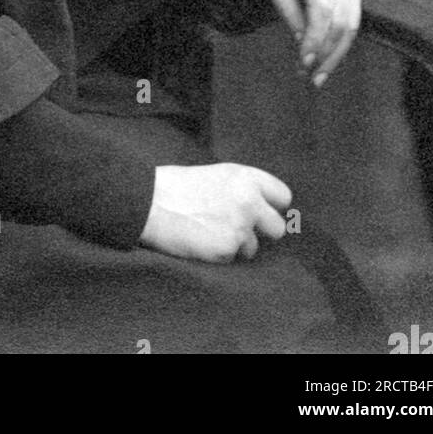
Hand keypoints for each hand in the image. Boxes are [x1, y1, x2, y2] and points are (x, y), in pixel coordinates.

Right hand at [139, 163, 291, 261]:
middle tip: (238, 229)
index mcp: (246, 177)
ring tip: (208, 232)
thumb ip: (241, 189)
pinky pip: (231, 258)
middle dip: (261, 232)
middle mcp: (249, 201)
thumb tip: (260, 208)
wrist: (149, 202)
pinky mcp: (227, 248)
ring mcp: (240, 226)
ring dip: (236, 245)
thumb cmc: (175, 186)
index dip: (270, 206)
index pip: (283, 196)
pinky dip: (218, 254)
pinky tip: (200, 241)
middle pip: (278, 228)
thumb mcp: (215, 175)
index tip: (260, 211)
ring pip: (253, 248)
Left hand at [259, 0, 361, 86]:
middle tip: (306, 76)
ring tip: (315, 77)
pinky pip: (351, 21)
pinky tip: (323, 60)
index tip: (303, 61)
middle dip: (325, 52)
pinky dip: (339, 43)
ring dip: (334, 54)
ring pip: (352, 25)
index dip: (315, 37)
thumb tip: (301, 41)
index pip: (323, 7)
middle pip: (342, 21)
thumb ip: (287, 6)